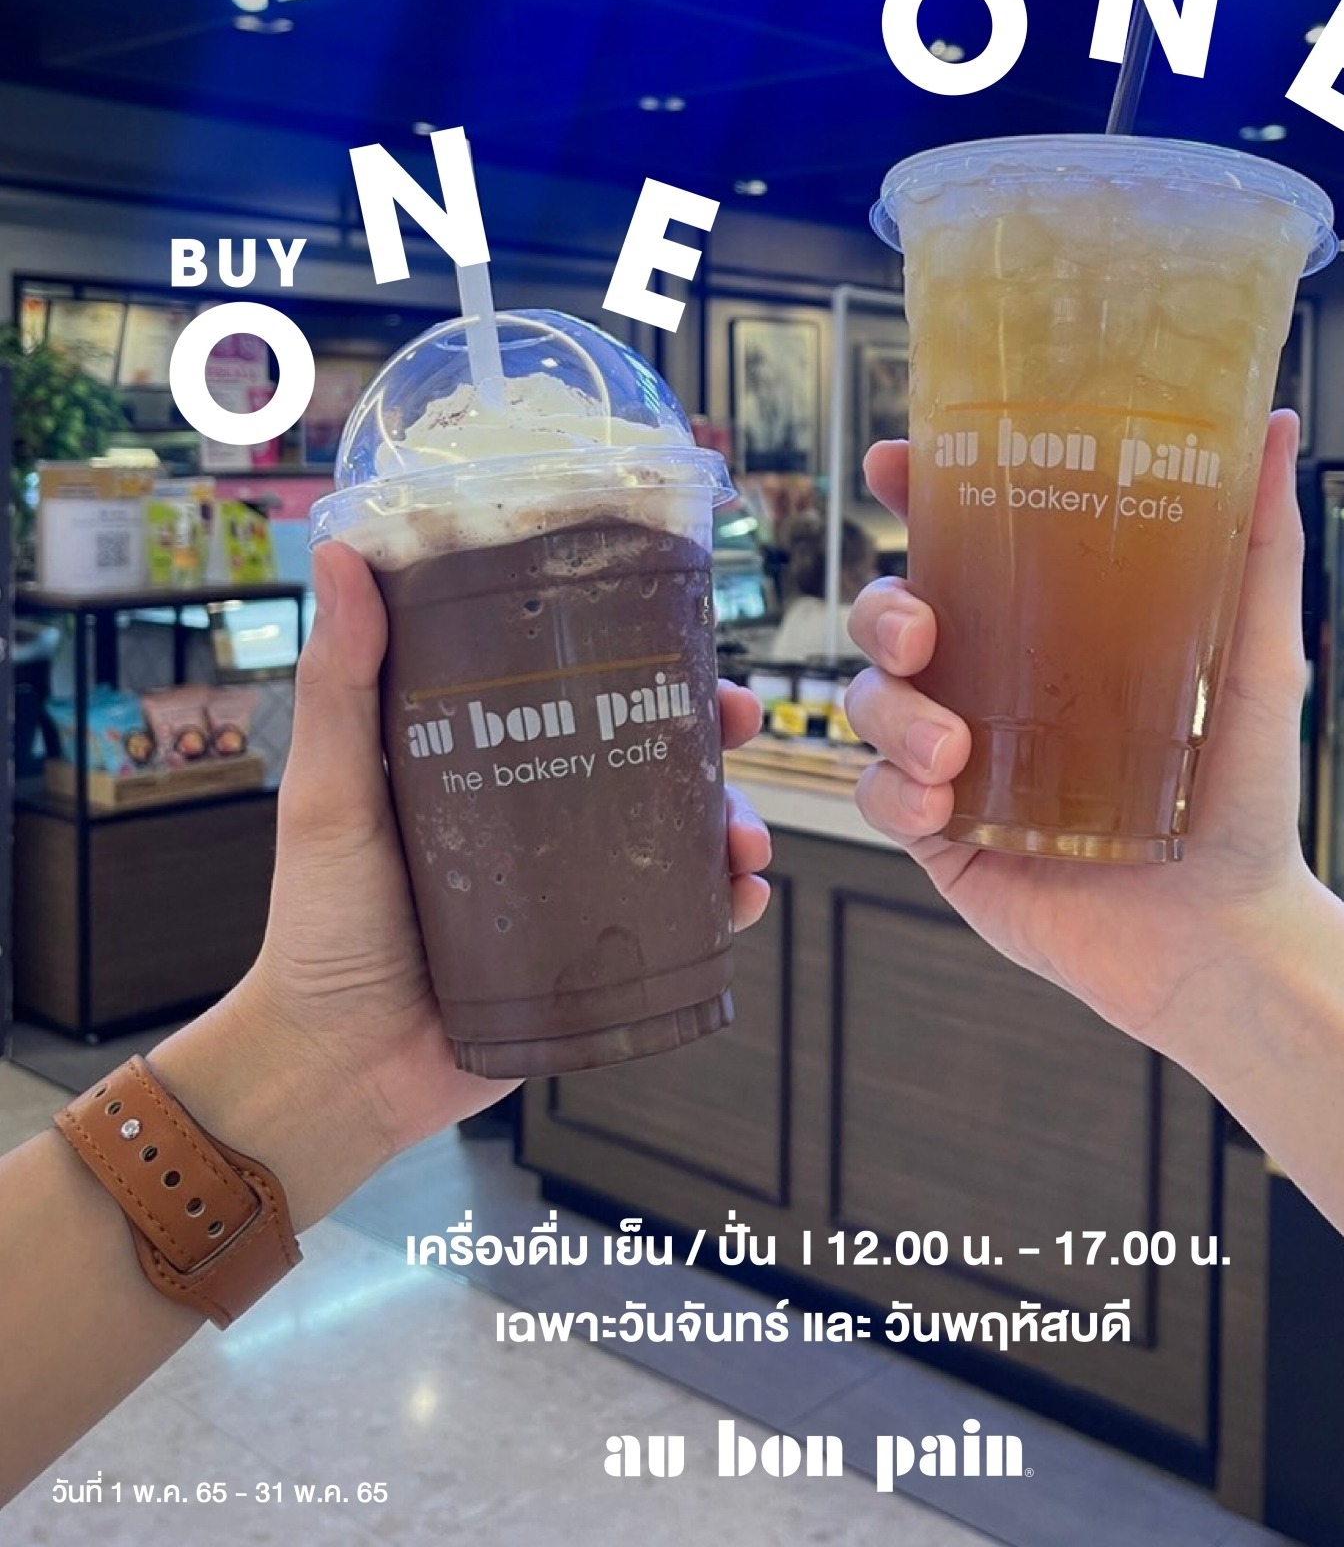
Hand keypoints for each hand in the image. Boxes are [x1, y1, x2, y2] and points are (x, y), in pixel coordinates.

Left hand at [234, 542, 772, 1165]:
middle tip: (740, 723)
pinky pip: (680, 927)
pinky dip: (725, 906)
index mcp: (489, 762)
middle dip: (710, 737)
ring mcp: (574, 890)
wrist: (336, 1067)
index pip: (575, 691)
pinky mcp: (595, 959)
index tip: (681, 633)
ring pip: (678, 839)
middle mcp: (540, 818)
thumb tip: (340, 553)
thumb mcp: (330, 790)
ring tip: (745, 838)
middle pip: (647, 756)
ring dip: (732, 822)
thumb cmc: (320, 924)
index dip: (637, 658)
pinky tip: (743, 897)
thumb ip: (340, 681)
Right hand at [843, 411, 1312, 1053]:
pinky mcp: (943, 839)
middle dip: (882, 611)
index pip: (962, 545)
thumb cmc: (1244, 797)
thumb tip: (1280, 422)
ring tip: (953, 755)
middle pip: (889, 617)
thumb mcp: (1255, 658)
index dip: (916, 497)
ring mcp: (957, 764)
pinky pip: (874, 798)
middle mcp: (990, 687)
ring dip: (892, 715)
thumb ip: (1260, 545)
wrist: (1225, 936)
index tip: (896, 464)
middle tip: (921, 632)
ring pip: (870, 704)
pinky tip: (940, 807)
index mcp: (1046, 632)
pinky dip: (893, 793)